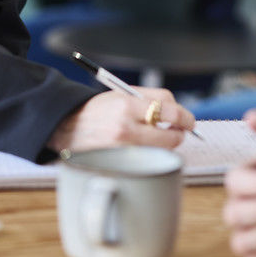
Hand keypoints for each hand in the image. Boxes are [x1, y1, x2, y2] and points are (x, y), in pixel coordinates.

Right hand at [47, 87, 194, 152]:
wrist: (67, 128)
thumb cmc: (95, 110)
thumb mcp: (119, 95)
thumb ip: (148, 99)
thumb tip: (176, 112)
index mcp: (125, 104)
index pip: (167, 107)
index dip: (183, 114)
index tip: (188, 120)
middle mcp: (125, 126)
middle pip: (169, 131)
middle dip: (179, 132)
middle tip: (180, 131)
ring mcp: (123, 147)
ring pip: (160, 147)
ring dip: (165, 143)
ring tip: (157, 137)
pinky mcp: (120, 162)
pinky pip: (147, 158)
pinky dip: (151, 153)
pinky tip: (144, 147)